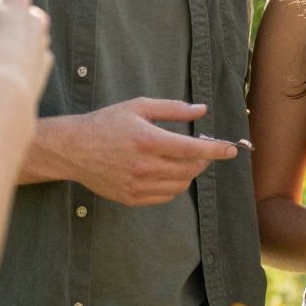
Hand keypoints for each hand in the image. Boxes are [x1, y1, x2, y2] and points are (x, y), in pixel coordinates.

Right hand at [52, 98, 235, 206]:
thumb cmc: (107, 123)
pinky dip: (174, 185)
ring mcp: (138, 185)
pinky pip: (165, 196)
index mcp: (148, 140)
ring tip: (183, 159)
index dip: (216, 149)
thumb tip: (201, 110)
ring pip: (181, 185)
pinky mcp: (131, 198)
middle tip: (202, 149)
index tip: (232, 149)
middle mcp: (145, 166)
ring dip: (190, 173)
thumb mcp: (139, 107)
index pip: (193, 148)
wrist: (73, 149)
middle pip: (190, 169)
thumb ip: (173, 109)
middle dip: (203, 159)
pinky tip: (167, 172)